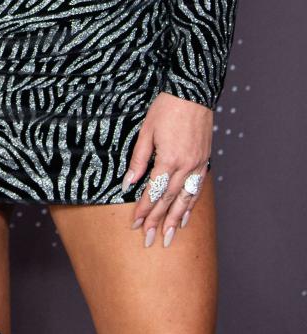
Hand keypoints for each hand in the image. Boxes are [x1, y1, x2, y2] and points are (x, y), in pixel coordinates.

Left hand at [124, 91, 212, 247]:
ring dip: (175, 220)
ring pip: (185, 199)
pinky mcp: (204, 162)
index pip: (154, 191)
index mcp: (168, 159)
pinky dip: (190, 206)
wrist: (192, 93)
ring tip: (168, 238)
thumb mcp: (146, 131)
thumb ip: (138, 159)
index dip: (144, 209)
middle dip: (158, 221)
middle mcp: (186, 166)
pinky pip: (197, 190)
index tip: (136, 224)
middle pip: (169, 200)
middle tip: (150, 240)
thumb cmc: (166, 108)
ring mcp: (197, 165)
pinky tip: (184, 218)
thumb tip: (128, 183)